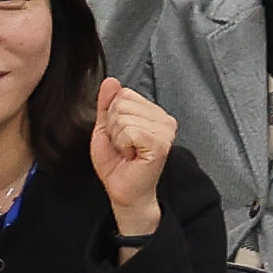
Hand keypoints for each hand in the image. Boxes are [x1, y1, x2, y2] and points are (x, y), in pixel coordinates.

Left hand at [87, 78, 176, 229]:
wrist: (123, 191)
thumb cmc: (117, 164)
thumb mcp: (106, 129)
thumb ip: (108, 105)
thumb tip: (111, 81)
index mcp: (154, 113)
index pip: (124, 94)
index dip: (112, 116)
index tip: (121, 136)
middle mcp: (165, 119)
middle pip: (123, 103)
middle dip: (113, 127)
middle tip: (124, 146)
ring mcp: (165, 131)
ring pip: (124, 117)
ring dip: (118, 138)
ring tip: (128, 151)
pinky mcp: (160, 143)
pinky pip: (130, 130)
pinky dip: (123, 144)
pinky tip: (132, 155)